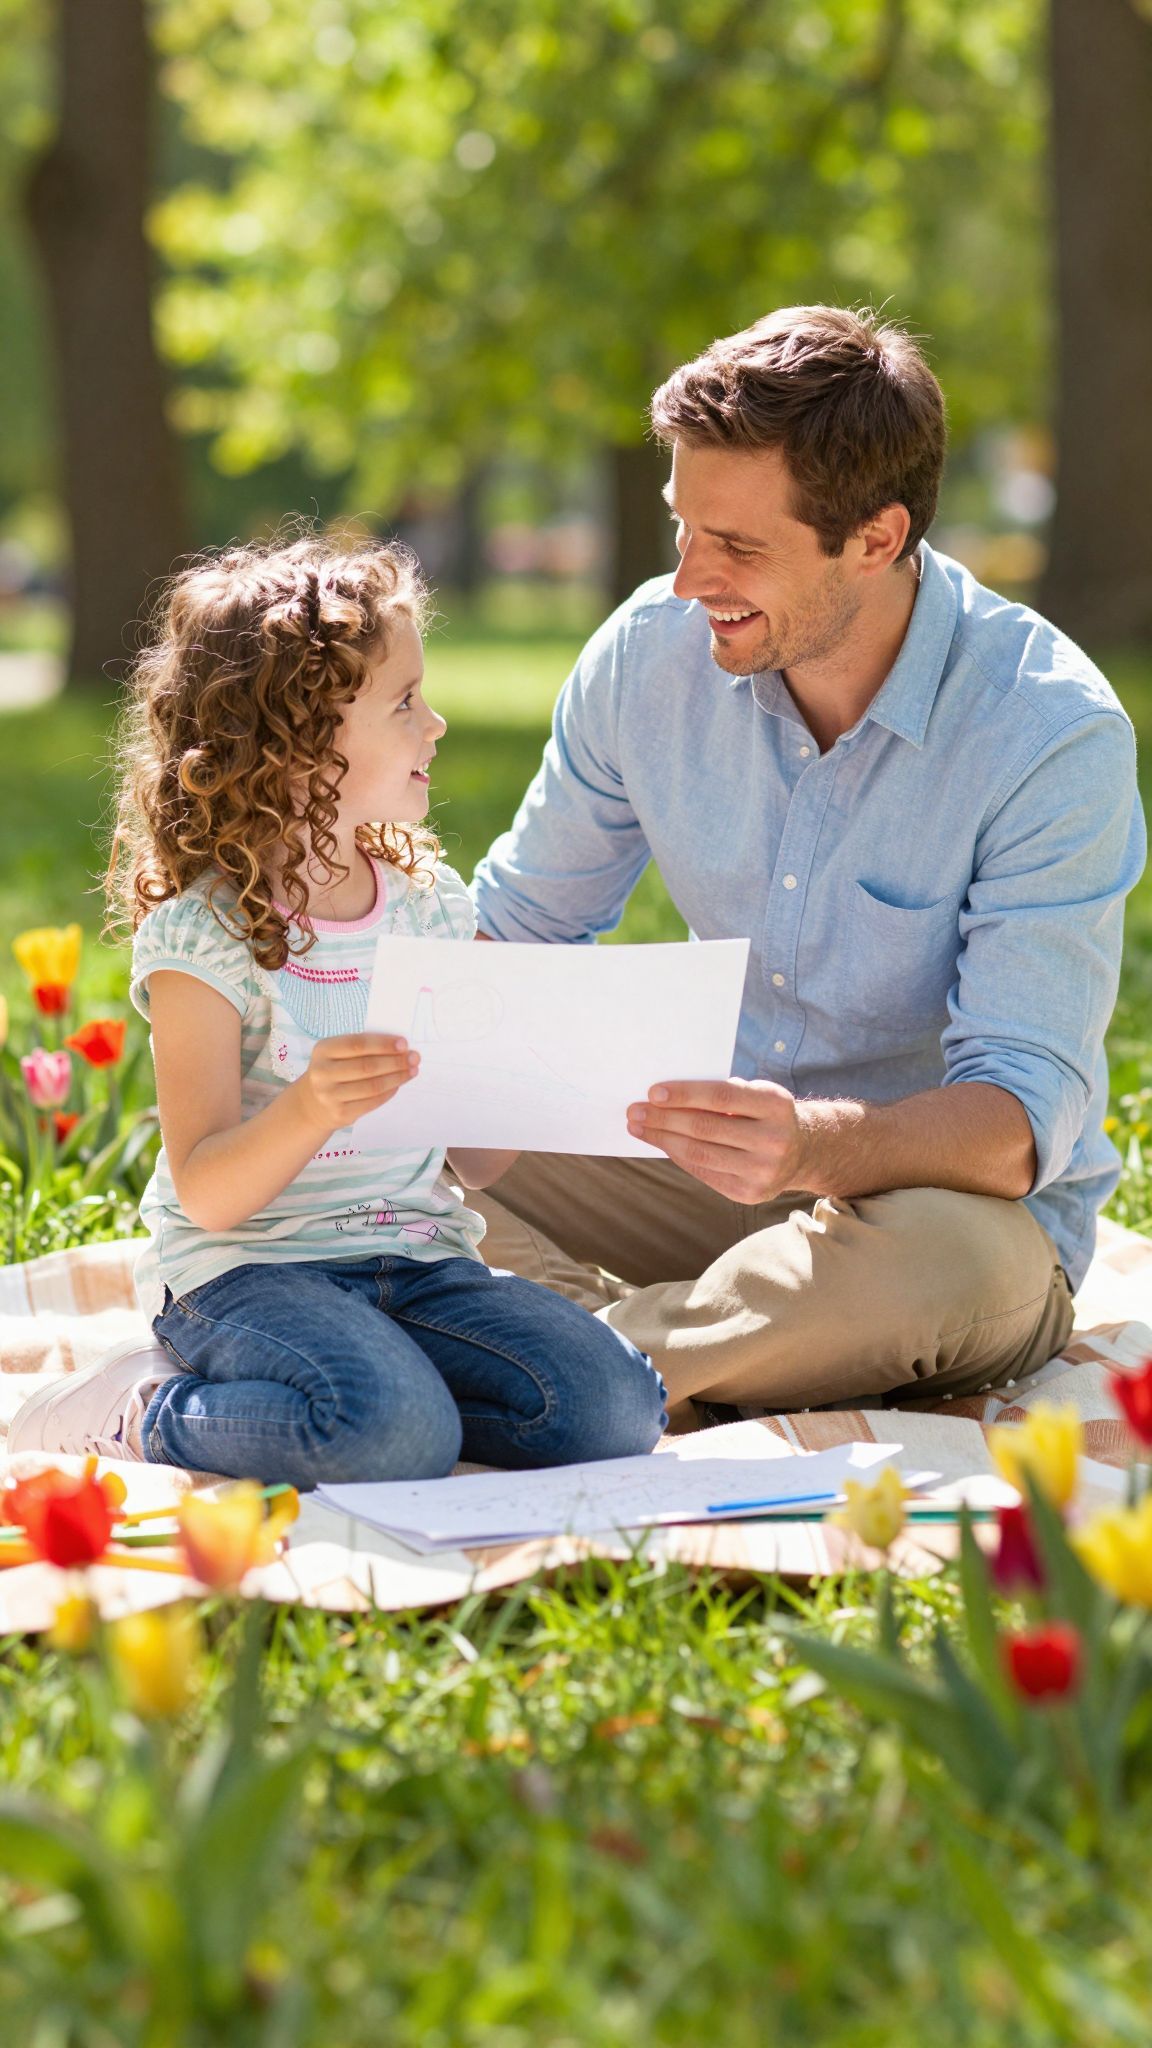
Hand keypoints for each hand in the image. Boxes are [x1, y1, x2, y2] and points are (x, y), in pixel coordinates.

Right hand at [295, 1033, 418, 1134]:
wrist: (313, 1102)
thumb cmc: (334, 1070)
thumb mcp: (337, 1054)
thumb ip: (362, 1048)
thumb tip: (400, 1048)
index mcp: (323, 1050)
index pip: (358, 1044)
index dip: (383, 1044)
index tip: (404, 1044)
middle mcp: (322, 1073)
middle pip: (367, 1066)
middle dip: (395, 1061)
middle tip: (414, 1058)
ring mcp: (329, 1095)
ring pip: (372, 1086)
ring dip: (397, 1077)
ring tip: (412, 1070)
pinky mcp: (340, 1113)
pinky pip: (372, 1102)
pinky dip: (389, 1092)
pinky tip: (398, 1084)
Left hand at [627, 1076, 806, 1202]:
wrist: (803, 1152)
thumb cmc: (766, 1114)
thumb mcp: (757, 1094)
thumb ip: (722, 1093)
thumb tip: (665, 1098)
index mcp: (776, 1105)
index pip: (722, 1097)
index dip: (685, 1094)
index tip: (653, 1092)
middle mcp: (774, 1140)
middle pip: (706, 1128)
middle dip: (664, 1118)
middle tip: (635, 1111)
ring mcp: (763, 1171)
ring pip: (700, 1153)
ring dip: (663, 1139)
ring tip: (639, 1127)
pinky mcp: (750, 1193)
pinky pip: (704, 1172)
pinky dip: (678, 1156)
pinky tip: (662, 1143)